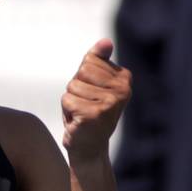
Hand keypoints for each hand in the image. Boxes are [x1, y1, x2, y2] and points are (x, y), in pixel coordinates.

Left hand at [61, 40, 132, 159]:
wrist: (90, 148)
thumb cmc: (89, 112)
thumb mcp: (93, 83)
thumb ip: (97, 61)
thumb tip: (106, 42)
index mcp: (124, 78)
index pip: (89, 61)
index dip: (82, 78)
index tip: (91, 94)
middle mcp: (122, 90)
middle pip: (81, 72)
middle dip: (75, 89)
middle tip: (85, 106)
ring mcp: (110, 103)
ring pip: (72, 87)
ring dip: (71, 102)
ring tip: (82, 115)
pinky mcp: (95, 114)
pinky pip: (68, 101)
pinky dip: (68, 113)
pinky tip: (79, 123)